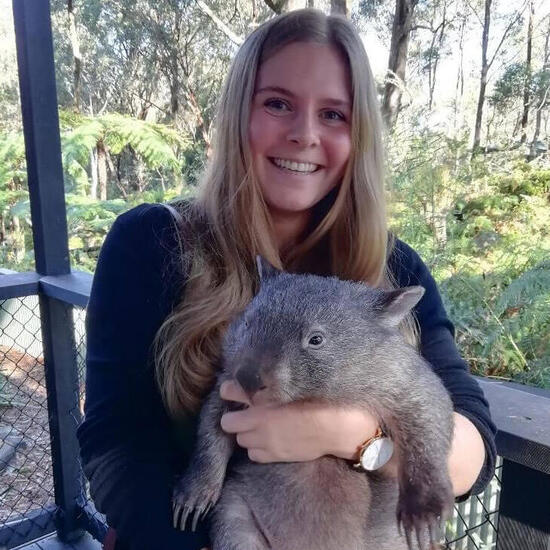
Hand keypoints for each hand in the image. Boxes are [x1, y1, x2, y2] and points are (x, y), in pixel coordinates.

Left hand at [219, 380, 378, 462]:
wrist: (335, 428)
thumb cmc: (315, 402)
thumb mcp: (287, 388)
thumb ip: (259, 387)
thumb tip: (235, 385)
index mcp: (260, 407)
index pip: (228, 398)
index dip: (230, 394)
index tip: (234, 392)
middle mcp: (257, 426)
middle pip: (229, 423)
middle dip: (235, 416)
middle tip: (247, 410)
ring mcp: (265, 443)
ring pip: (241, 440)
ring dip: (246, 432)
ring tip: (259, 424)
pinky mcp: (275, 456)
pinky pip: (254, 455)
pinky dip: (256, 448)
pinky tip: (267, 439)